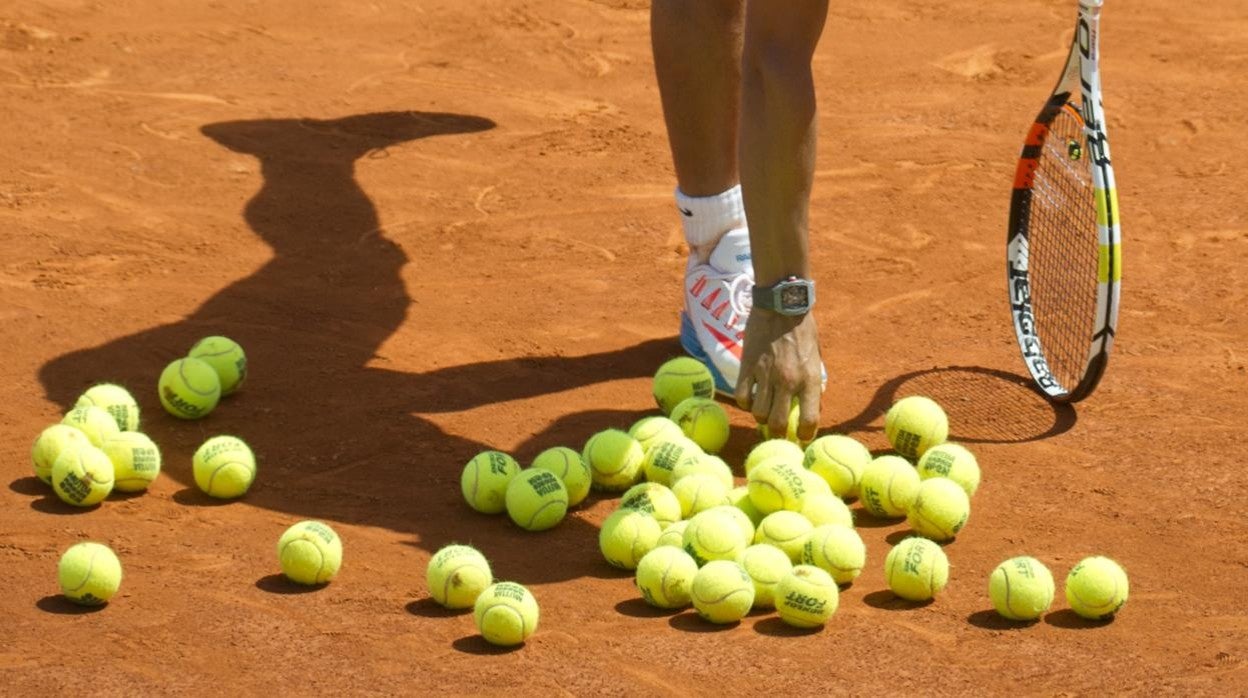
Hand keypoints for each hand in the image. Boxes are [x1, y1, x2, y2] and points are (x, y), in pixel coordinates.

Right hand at [734, 309, 821, 440]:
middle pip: (779, 424)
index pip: (810, 420)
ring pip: (758, 414)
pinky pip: (742, 396)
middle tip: (777, 431)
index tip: (802, 437)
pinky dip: (745, 402)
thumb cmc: (802, 329)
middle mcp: (788, 381)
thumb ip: (811, 383)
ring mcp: (766, 375)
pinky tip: (750, 396)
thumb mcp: (815, 358)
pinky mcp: (747, 367)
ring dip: (760, 417)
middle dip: (778, 433)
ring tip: (763, 410)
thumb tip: (811, 405)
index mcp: (810, 379)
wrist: (781, 304)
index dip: (806, 435)